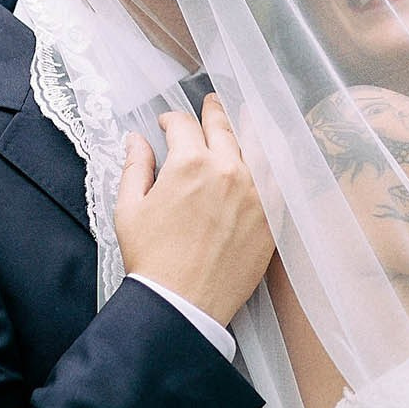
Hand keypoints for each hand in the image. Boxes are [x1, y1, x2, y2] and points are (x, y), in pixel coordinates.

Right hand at [114, 95, 274, 324]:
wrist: (182, 304)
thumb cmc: (152, 260)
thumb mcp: (130, 208)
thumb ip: (135, 167)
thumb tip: (136, 140)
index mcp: (190, 163)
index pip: (183, 125)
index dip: (171, 120)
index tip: (166, 124)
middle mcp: (228, 170)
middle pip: (224, 127)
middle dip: (214, 112)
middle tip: (212, 103)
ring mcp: (256, 192)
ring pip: (257, 146)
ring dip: (248, 128)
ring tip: (246, 117)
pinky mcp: (271, 216)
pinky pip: (279, 178)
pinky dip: (274, 161)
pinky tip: (271, 154)